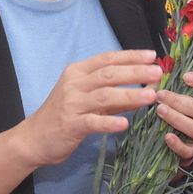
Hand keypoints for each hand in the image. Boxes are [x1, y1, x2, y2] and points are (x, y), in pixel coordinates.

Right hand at [14, 50, 160, 167]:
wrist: (34, 137)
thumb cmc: (64, 114)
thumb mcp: (86, 98)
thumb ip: (112, 92)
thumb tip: (144, 88)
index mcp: (77, 71)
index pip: (107, 59)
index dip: (130, 56)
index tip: (151, 55)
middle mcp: (74, 83)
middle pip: (108, 74)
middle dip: (135, 72)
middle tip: (157, 72)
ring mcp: (71, 103)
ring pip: (104, 95)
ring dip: (130, 95)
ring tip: (151, 96)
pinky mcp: (70, 124)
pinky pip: (93, 122)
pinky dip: (109, 122)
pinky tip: (125, 124)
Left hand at [155, 71, 192, 164]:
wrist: (179, 130)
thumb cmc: (178, 103)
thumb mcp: (176, 90)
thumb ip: (167, 83)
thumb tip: (153, 78)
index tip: (185, 76)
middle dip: (178, 102)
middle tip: (160, 95)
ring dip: (177, 119)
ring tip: (160, 110)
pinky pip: (190, 150)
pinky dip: (178, 145)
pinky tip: (167, 136)